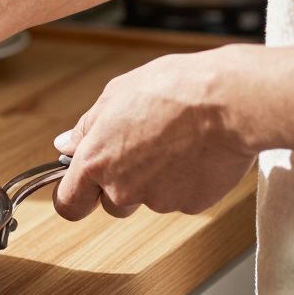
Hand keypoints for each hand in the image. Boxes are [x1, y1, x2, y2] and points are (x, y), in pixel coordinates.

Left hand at [52, 45, 258, 219]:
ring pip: (150, 200)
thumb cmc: (172, 90)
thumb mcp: (115, 95)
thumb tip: (65, 146)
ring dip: (157, 181)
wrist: (229, 101)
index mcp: (95, 162)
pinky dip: (187, 182)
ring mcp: (158, 200)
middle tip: (144, 151)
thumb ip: (85, 128)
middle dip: (122, 186)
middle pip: (112, 204)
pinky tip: (197, 153)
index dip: (74, 199)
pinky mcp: (192, 204)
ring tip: (177, 144)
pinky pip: (182, 198)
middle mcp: (122, 189)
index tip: (81, 192)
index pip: (68, 204)